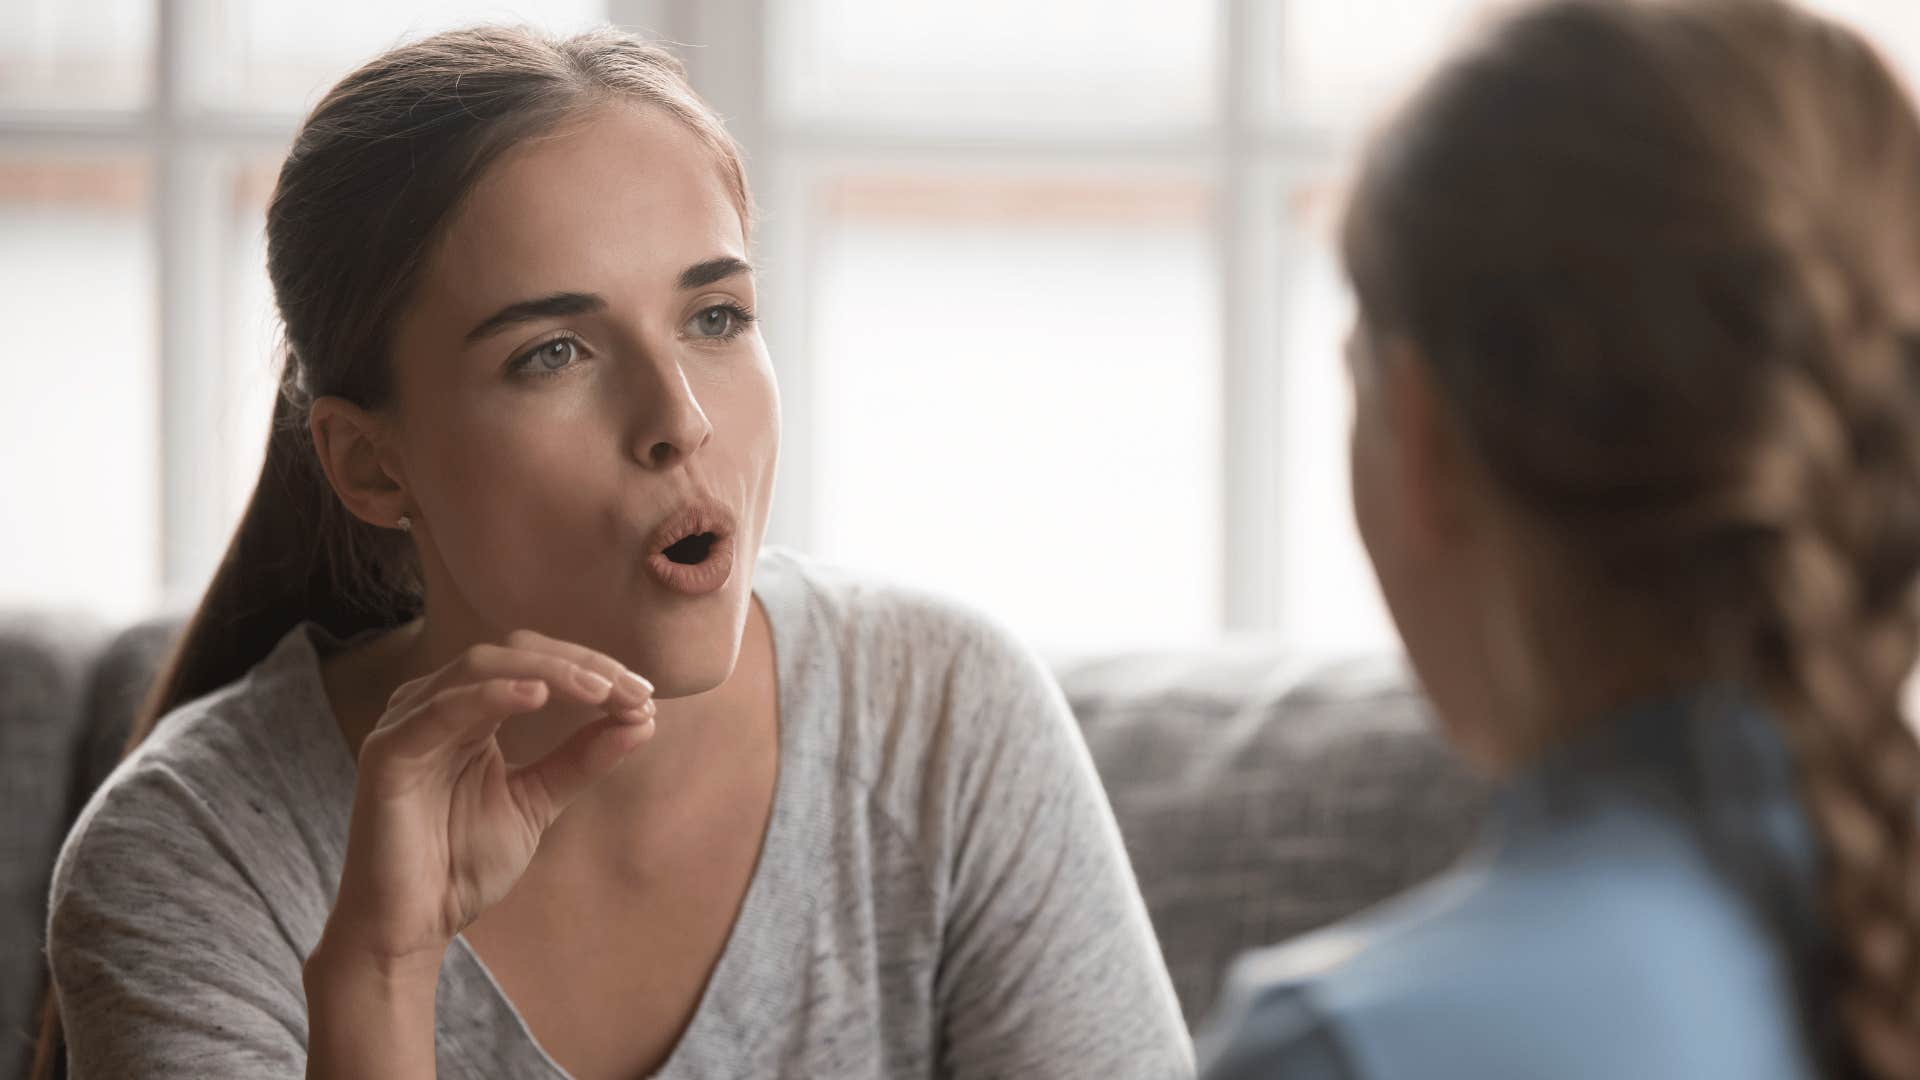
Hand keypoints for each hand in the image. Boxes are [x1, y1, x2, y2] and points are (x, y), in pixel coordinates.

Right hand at [320, 628, 655, 970]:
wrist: (414, 927)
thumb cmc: (462, 864)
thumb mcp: (537, 802)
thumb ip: (581, 759)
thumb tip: (643, 719)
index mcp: (469, 710)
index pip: (535, 664)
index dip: (592, 670)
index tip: (645, 696)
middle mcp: (435, 704)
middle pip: (514, 653)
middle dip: (581, 667)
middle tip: (634, 692)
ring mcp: (407, 723)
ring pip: (482, 666)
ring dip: (551, 673)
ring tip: (602, 691)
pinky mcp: (388, 753)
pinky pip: (441, 710)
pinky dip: (492, 694)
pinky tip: (538, 696)